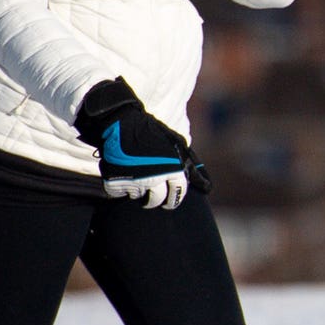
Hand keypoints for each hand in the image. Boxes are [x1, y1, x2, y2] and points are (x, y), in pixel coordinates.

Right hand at [74, 79, 194, 208]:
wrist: (122, 123)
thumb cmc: (154, 133)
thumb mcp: (177, 146)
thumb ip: (192, 167)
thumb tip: (208, 188)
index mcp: (173, 170)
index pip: (177, 194)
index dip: (173, 199)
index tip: (168, 201)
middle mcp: (155, 178)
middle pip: (157, 200)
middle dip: (155, 200)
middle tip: (151, 197)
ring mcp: (135, 181)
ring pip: (138, 197)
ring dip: (137, 191)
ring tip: (135, 176)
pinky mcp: (116, 182)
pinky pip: (120, 193)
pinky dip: (120, 187)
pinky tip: (122, 174)